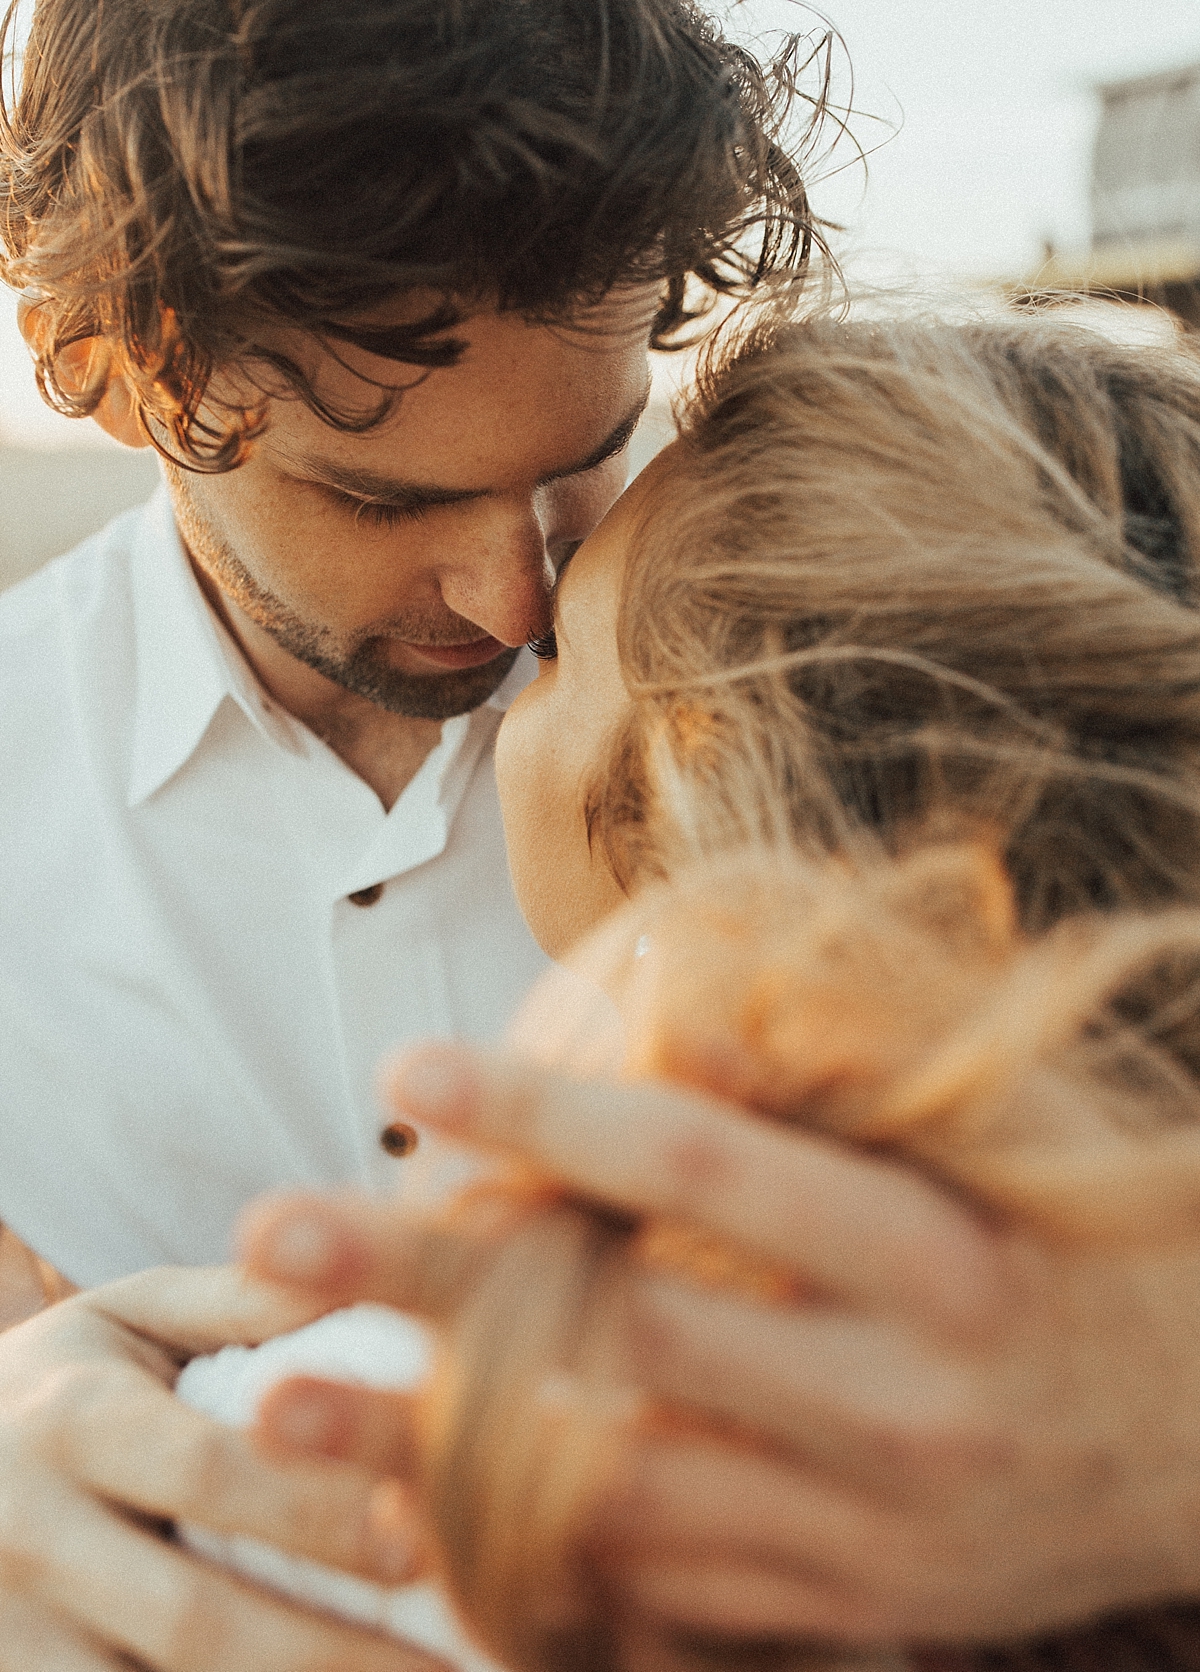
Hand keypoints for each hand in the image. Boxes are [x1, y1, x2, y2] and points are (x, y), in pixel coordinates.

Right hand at [0, 1265, 446, 1669]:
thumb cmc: (64, 1378)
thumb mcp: (132, 1315)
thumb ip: (244, 1301)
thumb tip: (378, 1275)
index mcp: (75, 1420)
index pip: (208, 1474)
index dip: (316, 1513)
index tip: (423, 1543)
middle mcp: (29, 1535)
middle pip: (193, 1623)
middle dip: (328, 1657)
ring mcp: (9, 1637)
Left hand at [239, 1043, 1199, 1651]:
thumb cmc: (1103, 1244)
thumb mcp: (1017, 1139)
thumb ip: (857, 1085)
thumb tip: (691, 1020)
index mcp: (937, 1258)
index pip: (706, 1171)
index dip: (547, 1116)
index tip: (408, 1068)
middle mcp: (897, 1403)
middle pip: (620, 1333)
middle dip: (431, 1277)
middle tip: (273, 1227)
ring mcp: (867, 1535)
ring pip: (607, 1491)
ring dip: (425, 1448)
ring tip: (275, 1396)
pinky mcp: (849, 1614)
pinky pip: (659, 1590)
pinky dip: (524, 1548)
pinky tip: (408, 1509)